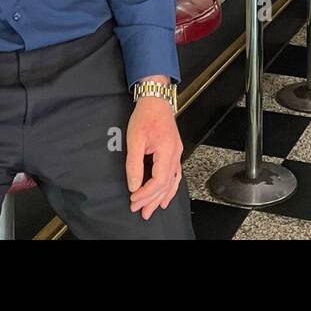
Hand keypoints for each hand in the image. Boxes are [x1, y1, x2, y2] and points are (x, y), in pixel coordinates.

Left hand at [126, 81, 183, 219]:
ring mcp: (177, 153)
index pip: (159, 180)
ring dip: (161, 197)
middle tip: (140, 211)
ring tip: (152, 209)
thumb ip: (134, 164)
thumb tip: (134, 185)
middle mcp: (175, 154)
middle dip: (152, 200)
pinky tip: (166, 197)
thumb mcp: (135, 139)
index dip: (146, 193)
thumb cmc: (145, 115)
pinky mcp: (174, 152)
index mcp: (167, 150)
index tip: (134, 199)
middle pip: (166, 184)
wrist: (156, 100)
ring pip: (172, 182)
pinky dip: (170, 188)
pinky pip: (175, 175)